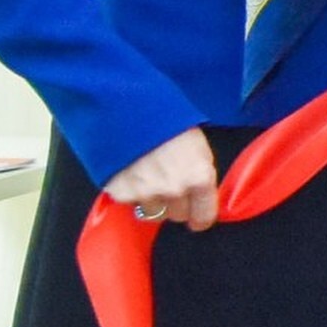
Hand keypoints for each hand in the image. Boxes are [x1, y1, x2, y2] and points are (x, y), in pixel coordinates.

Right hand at [107, 129, 222, 231]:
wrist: (128, 107)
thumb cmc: (167, 121)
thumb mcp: (197, 146)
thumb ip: (199, 176)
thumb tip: (200, 198)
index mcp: (199, 176)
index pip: (204, 216)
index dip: (200, 218)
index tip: (197, 219)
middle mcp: (175, 190)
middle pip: (178, 215)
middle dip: (175, 204)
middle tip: (169, 184)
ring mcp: (147, 193)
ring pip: (153, 213)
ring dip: (153, 201)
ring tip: (149, 176)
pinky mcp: (122, 193)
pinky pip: (131, 204)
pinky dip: (131, 193)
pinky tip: (132, 173)